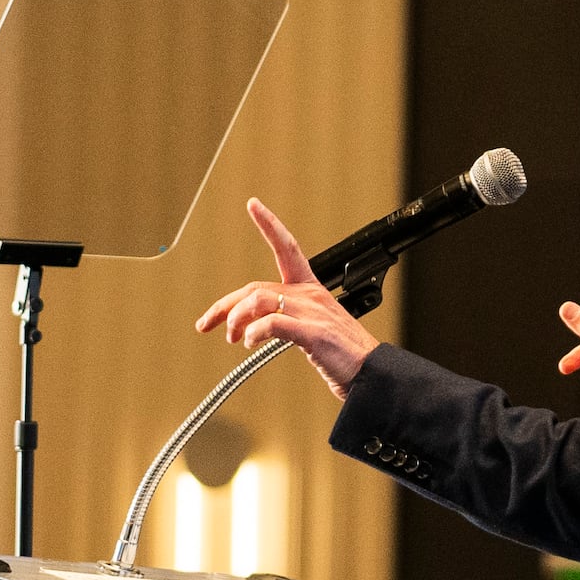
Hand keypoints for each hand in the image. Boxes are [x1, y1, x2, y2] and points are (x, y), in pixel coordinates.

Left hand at [193, 202, 379, 397]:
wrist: (372, 375)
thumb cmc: (344, 356)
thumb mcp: (313, 330)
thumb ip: (287, 321)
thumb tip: (256, 327)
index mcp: (312, 290)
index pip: (288, 248)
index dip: (270, 224)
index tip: (253, 205)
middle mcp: (311, 296)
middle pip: (255, 288)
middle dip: (225, 305)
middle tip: (207, 323)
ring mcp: (313, 313)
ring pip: (258, 300)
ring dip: (235, 319)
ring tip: (233, 338)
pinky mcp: (313, 334)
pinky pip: (273, 323)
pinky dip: (254, 332)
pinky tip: (249, 343)